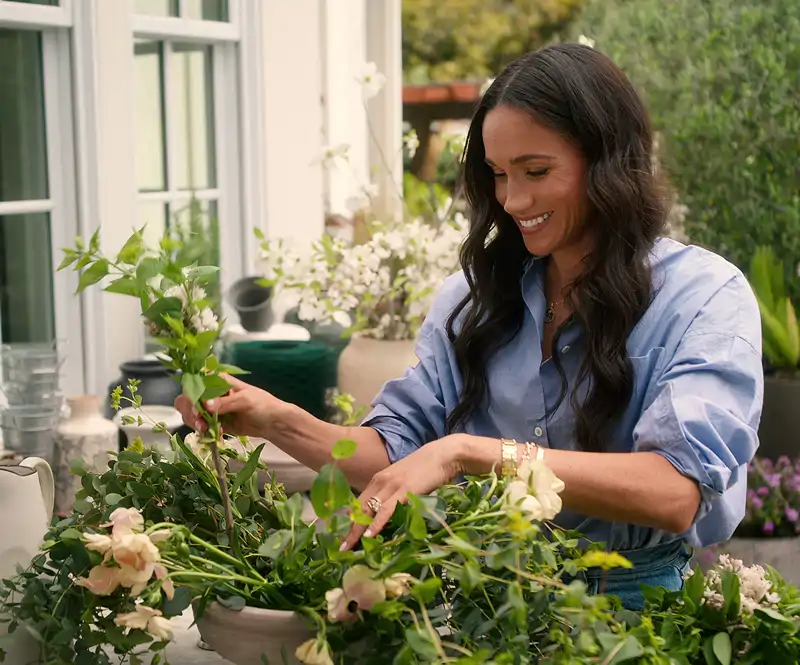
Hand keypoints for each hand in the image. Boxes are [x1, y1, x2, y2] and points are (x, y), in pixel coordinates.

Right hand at [173, 374, 283, 437]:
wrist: (273, 423)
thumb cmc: (263, 404)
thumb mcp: (245, 400)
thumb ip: (225, 403)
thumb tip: (206, 406)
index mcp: (219, 381)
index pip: (196, 382)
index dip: (192, 394)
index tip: (197, 407)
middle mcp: (212, 393)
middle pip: (188, 399)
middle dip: (190, 411)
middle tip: (199, 422)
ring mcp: (212, 409)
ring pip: (191, 414)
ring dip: (194, 423)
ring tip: (206, 431)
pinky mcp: (214, 423)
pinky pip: (202, 427)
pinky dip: (204, 433)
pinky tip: (216, 437)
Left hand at [340, 435, 465, 550]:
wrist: (442, 455)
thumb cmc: (425, 469)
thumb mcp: (402, 480)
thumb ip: (393, 493)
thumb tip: (387, 512)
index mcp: (379, 479)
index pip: (358, 502)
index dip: (349, 520)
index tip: (342, 535)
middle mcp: (380, 481)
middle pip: (359, 508)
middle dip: (348, 529)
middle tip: (340, 547)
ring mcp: (391, 486)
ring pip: (368, 511)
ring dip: (357, 530)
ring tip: (348, 547)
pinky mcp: (404, 491)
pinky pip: (386, 510)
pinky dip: (376, 523)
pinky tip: (368, 535)